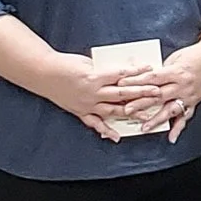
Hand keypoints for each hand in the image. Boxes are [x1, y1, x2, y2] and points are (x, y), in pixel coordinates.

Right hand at [37, 51, 159, 142]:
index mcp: (94, 77)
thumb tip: (122, 73)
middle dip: (141, 93)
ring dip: (130, 112)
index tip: (150, 69)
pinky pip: (94, 123)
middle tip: (157, 92)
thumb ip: (104, 70)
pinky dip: (105, 130)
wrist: (42, 73)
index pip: (121, 75)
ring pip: (112, 110)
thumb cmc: (65, 64)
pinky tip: (116, 137)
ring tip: (146, 115)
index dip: (136, 72)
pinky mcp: (80, 111)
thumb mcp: (88, 63)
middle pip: (121, 94)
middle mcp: (92, 92)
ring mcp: (86, 104)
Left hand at [133, 40, 200, 144]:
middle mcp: (183, 85)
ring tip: (144, 127)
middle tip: (127, 110)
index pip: (153, 78)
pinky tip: (171, 137)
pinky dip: (178, 128)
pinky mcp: (194, 102)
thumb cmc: (195, 55)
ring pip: (171, 110)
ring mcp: (189, 96)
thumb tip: (144, 78)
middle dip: (141, 103)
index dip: (137, 81)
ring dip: (157, 119)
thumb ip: (161, 70)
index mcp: (177, 72)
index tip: (122, 84)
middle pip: (159, 96)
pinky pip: (186, 117)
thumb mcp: (175, 58)